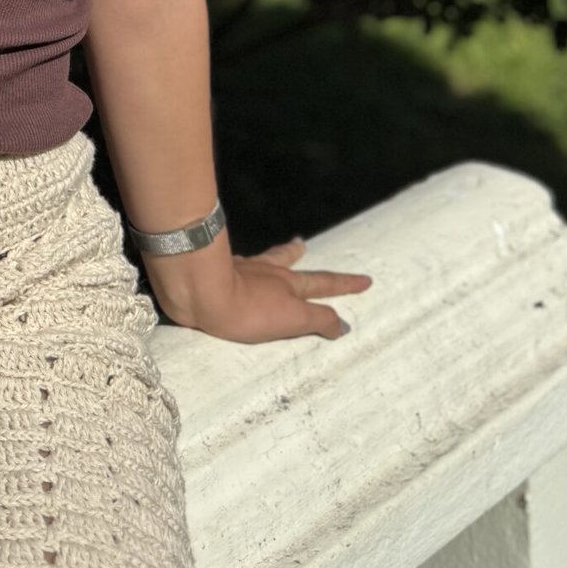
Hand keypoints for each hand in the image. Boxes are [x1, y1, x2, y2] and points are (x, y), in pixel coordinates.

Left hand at [155, 237, 373, 343]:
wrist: (201, 293)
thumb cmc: (249, 310)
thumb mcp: (293, 318)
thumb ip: (319, 319)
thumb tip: (344, 323)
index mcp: (289, 285)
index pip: (324, 284)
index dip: (346, 284)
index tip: (366, 280)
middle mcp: (267, 272)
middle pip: (288, 261)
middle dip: (300, 256)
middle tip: (303, 244)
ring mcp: (240, 270)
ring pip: (261, 259)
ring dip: (272, 255)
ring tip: (274, 249)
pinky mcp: (215, 273)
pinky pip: (236, 267)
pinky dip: (242, 265)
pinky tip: (237, 265)